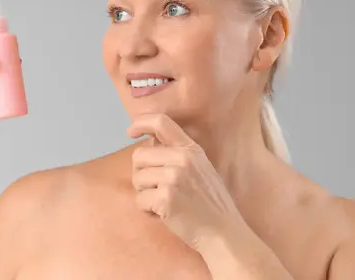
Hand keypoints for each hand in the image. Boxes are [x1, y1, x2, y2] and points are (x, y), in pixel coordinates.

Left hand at [128, 113, 245, 249]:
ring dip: (145, 194)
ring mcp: (174, 178)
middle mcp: (183, 159)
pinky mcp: (165, 198)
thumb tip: (148, 141)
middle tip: (157, 189)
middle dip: (141, 173)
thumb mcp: (200, 168)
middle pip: (138, 156)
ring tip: (165, 202)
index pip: (160, 122)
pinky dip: (147, 210)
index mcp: (191, 149)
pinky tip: (165, 214)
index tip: (131, 132)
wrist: (224, 234)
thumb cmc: (209, 203)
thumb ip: (176, 153)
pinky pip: (140, 200)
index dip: (140, 123)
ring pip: (136, 179)